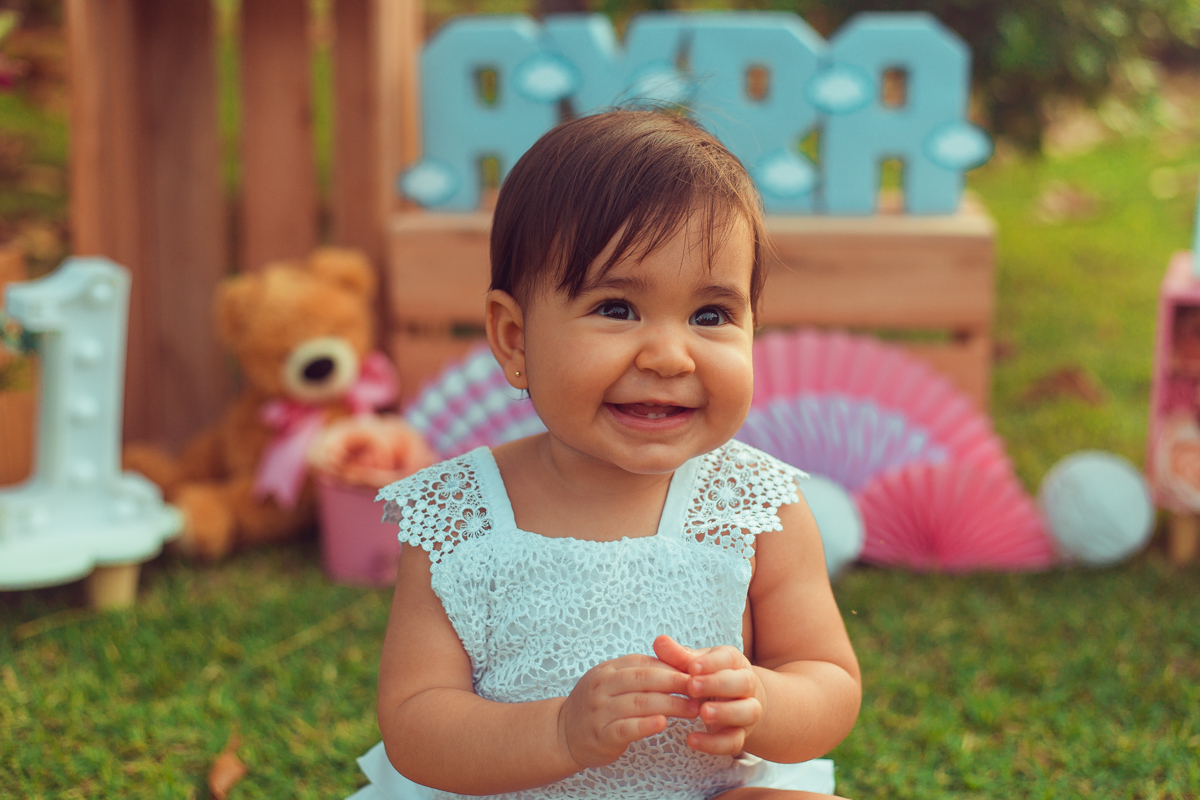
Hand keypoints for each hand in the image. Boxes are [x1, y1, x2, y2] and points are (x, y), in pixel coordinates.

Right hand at [558, 653, 699, 768]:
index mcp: (609, 669)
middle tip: (700, 689)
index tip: (698, 673)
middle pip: (644, 679)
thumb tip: (680, 664)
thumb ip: (642, 672)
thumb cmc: (599, 705)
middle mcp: (602, 686)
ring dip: (670, 704)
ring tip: (693, 709)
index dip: (674, 668)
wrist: (564, 732)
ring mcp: (600, 710)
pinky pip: (625, 727)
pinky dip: (645, 725)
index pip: (645, 663)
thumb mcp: (614, 681)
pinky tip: (662, 723)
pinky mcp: (601, 734)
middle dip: (676, 683)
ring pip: (639, 703)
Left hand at [653, 634, 764, 755]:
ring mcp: (747, 710)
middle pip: (743, 682)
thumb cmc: (707, 677)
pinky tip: (692, 740)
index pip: (728, 658)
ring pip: (748, 711)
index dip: (711, 662)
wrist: (733, 701)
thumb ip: (678, 656)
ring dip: (726, 712)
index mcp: (733, 662)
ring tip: (703, 713)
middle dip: (718, 684)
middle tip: (693, 687)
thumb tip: (659, 641)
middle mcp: (746, 684)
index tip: (691, 667)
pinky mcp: (741, 735)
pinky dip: (715, 743)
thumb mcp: (694, 665)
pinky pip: (735, 742)